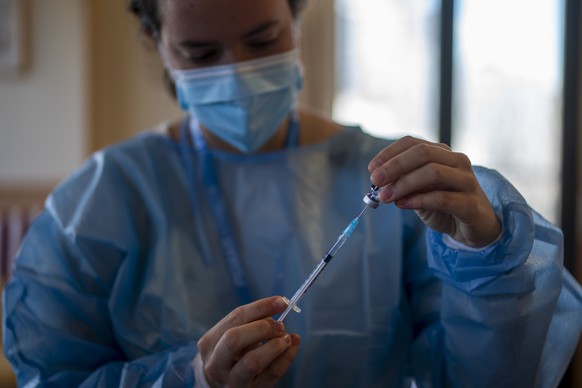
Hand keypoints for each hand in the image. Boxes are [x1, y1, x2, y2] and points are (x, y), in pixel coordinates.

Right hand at [197, 296, 300, 386]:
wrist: (221, 386)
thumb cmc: (229, 355)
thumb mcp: (232, 336)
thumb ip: (251, 321)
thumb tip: (278, 305)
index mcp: (209, 343)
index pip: (235, 318)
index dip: (260, 307)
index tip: (281, 301)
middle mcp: (215, 364)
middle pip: (234, 339)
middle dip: (262, 328)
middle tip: (279, 325)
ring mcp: (231, 381)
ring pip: (252, 361)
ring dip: (275, 345)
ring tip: (286, 338)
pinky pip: (271, 374)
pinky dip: (286, 358)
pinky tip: (292, 348)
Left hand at [368, 136, 500, 247]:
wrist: (473, 228)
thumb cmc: (444, 205)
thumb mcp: (418, 191)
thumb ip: (402, 183)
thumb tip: (379, 180)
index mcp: (442, 153)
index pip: (413, 142)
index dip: (389, 153)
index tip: (372, 169)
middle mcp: (457, 161)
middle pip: (423, 153)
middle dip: (395, 166)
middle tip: (376, 180)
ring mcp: (467, 181)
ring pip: (433, 172)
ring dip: (404, 184)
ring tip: (386, 197)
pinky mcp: (471, 203)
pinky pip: (442, 198)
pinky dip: (418, 200)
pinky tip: (402, 205)